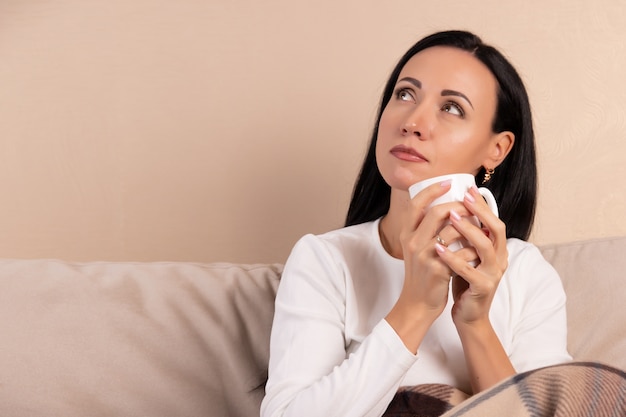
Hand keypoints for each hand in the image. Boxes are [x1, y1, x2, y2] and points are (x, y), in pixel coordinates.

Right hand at [396, 181, 472, 318]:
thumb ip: (425, 229)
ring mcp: (425, 256)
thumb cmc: (422, 273)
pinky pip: (462, 252)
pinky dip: (474, 248)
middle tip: (471, 205)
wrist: (418, 302)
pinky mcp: (438, 269)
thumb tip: (447, 207)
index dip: (432, 190)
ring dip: (471, 226)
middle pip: (437, 212)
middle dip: (459, 205)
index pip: (416, 204)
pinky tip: (480, 249)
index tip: (449, 181)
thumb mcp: (416, 249)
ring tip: (481, 227)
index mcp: (406, 234)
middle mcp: (413, 242)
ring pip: (452, 230)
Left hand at [434, 185, 507, 325]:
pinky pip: (468, 270)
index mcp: (497, 249)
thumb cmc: (465, 281)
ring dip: (468, 230)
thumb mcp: (467, 255)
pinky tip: (438, 249)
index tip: (468, 188)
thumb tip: (453, 208)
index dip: (483, 204)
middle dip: (480, 211)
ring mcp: (493, 274)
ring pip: (485, 247)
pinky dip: (453, 258)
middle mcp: (500, 259)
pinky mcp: (482, 288)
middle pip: (496, 229)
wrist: (468, 315)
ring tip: (451, 217)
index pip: (494, 220)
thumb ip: (466, 237)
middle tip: (463, 197)